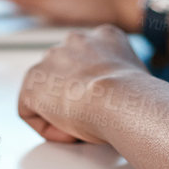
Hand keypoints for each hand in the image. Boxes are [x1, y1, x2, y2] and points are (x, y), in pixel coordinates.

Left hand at [18, 25, 149, 143]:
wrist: (118, 97)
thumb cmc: (135, 95)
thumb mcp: (138, 73)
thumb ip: (123, 74)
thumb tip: (126, 93)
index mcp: (104, 36)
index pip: (90, 59)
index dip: (95, 86)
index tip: (104, 104)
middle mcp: (75, 41)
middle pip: (65, 72)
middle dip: (73, 95)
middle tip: (90, 117)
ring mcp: (50, 59)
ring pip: (47, 91)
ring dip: (59, 111)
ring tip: (81, 126)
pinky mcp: (31, 82)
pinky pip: (31, 111)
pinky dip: (47, 127)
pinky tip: (68, 132)